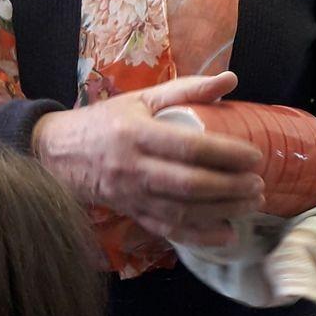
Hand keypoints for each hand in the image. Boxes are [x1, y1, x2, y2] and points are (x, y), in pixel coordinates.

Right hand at [31, 72, 264, 248]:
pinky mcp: (130, 213)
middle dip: (231, 188)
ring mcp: (130, 195)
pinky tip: (226, 234)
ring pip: (182, 211)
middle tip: (258, 184)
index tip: (254, 157)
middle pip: (190, 185)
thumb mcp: (140, 99)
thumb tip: (231, 80)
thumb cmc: (104, 122)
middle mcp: (133, 168)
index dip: (227, 154)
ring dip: (222, 211)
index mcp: (137, 134)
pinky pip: (167, 230)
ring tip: (251, 204)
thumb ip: (186, 89)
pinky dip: (198, 236)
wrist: (57, 153)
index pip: (190, 147)